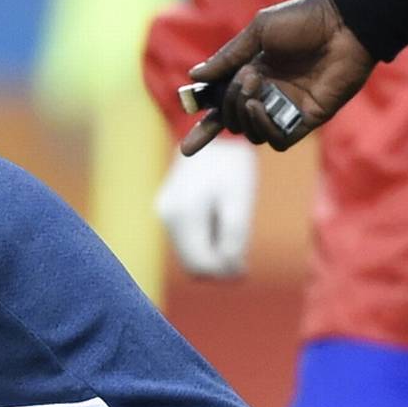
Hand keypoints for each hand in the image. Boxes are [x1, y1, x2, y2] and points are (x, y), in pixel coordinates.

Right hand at [154, 137, 257, 277]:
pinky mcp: (165, 210)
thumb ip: (234, 235)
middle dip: (217, 267)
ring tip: (231, 235)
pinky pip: (184, 241)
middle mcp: (167, 217)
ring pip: (186, 255)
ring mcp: (163, 213)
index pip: (200, 265)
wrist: (210, 134)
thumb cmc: (230, 165)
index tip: (244, 270)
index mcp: (185, 215)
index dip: (223, 273)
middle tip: (242, 258)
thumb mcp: (240, 199)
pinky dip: (202, 243)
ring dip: (210, 255)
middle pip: (191, 264)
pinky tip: (218, 225)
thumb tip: (232, 271)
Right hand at [182, 0, 374, 153]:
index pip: (222, 106)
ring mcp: (287, 108)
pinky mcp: (307, 119)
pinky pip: (277, 140)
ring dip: (243, 116)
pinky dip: (262, 129)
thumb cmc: (305, 20)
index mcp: (253, 74)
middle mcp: (268, 94)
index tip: (188, 142)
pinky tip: (260, 109)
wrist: (346, 24)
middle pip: (232, 119)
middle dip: (229, 104)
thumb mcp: (259, 31)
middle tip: (246, 81)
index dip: (204, 124)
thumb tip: (194, 77)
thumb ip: (228, 56)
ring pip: (251, 133)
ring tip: (254, 94)